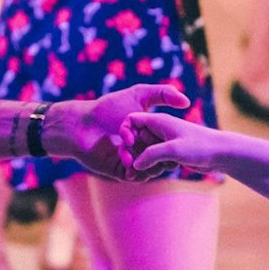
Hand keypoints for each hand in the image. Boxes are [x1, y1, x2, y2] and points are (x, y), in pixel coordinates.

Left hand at [52, 84, 192, 179]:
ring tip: (149, 160)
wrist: (81, 124)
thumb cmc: (107, 108)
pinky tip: (136, 165)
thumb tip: (187, 101)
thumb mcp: (139, 94)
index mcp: (148, 133)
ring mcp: (130, 161)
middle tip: (165, 155)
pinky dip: (137, 172)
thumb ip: (164, 93)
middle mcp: (141, 148)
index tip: (177, 143)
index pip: (167, 143)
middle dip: (163, 158)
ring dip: (150, 165)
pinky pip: (133, 176)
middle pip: (160, 158)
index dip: (173, 144)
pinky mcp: (118, 171)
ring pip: (148, 169)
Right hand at [122, 110, 227, 174]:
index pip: (132, 121)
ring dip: (143, 163)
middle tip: (133, 168)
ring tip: (146, 173)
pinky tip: (161, 172)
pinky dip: (154, 166)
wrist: (222, 153)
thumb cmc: (200, 146)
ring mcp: (164, 141)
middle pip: (136, 139)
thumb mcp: (174, 150)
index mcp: (158, 120)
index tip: (129, 147)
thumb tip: (135, 164)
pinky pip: (154, 159)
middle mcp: (159, 129)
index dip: (126, 134)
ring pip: (144, 151)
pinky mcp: (170, 153)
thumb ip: (152, 155)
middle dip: (133, 153)